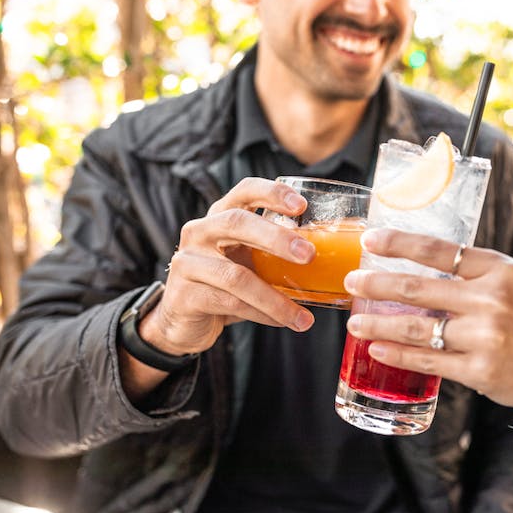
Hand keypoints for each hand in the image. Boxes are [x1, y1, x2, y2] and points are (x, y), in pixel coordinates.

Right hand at [142, 177, 316, 355]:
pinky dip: (262, 314)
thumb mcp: (249, 262)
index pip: (244, 191)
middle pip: (237, 223)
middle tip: (309, 255)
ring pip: (236, 276)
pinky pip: (230, 303)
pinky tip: (282, 322)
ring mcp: (187, 263)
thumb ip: (275, 253)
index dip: (272, 193)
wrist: (184, 321)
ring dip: (275, 299)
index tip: (301, 206)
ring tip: (304, 318)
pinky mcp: (184, 295)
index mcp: (220, 216)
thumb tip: (328, 256)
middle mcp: (199, 232)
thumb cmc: (226, 285)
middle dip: (276, 238)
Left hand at [344, 229, 512, 420]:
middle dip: (376, 285)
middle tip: (352, 282)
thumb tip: (417, 271)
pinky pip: (428, 361)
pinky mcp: (480, 369)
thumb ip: (472, 276)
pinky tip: (377, 350)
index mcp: (498, 269)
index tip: (369, 240)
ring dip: (378, 324)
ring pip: (416, 327)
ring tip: (354, 324)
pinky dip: (398, 356)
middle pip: (418, 288)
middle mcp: (491, 298)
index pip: (438, 249)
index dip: (399, 243)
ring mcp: (485, 335)